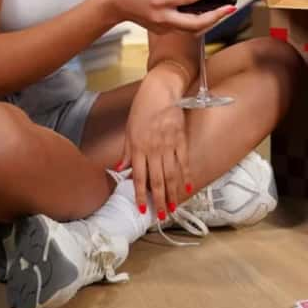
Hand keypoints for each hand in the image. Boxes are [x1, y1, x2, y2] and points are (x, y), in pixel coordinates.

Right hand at [100, 0, 235, 33]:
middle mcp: (162, 17)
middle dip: (216, 17)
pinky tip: (206, 13)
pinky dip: (198, 23)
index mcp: (157, 1)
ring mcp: (162, 26)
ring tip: (224, 11)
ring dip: (209, 22)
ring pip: (192, 30)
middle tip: (231, 8)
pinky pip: (184, 29)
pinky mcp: (162, 29)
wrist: (109, 8)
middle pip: (195, 24)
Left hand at [119, 75, 191, 220]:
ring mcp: (169, 146)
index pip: (139, 177)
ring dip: (173, 194)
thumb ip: (127, 151)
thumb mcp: (129, 129)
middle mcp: (154, 150)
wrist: (161, 90)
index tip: (143, 209)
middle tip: (161, 217)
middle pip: (157, 180)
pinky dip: (186, 176)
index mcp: (138, 147)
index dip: (141, 194)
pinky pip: (184, 162)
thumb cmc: (142, 108)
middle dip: (159, 200)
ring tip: (174, 209)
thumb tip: (120, 168)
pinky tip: (187, 188)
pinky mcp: (181, 140)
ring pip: (171, 175)